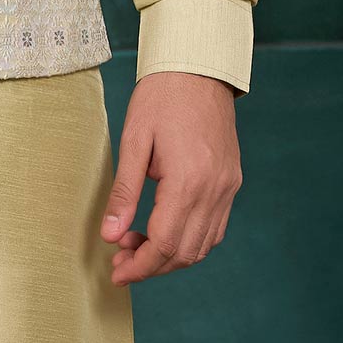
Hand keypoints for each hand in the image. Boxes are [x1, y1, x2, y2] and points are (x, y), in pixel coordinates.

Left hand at [99, 70, 241, 283]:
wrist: (198, 69)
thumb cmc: (161, 99)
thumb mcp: (133, 142)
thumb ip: (124, 193)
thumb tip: (110, 236)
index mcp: (189, 181)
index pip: (165, 243)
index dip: (139, 265)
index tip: (116, 273)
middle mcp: (215, 189)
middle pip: (185, 252)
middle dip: (151, 266)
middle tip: (121, 262)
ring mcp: (228, 187)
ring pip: (203, 245)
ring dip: (171, 256)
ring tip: (137, 245)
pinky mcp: (231, 181)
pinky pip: (215, 227)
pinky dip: (191, 240)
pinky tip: (165, 231)